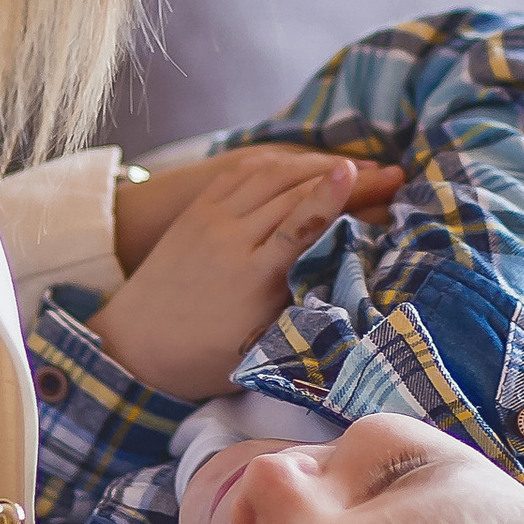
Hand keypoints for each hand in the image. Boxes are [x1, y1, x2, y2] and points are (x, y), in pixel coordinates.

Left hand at [89, 145, 398, 400]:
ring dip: (316, 166)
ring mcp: (210, 219)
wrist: (134, 345)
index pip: (300, 225)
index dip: (332, 197)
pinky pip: (242, 174)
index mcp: (250, 277)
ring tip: (356, 166)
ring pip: (270, 176)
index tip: (360, 174)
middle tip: (390, 172)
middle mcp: (230, 239)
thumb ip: (295, 308)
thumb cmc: (202, 359)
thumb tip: (342, 279)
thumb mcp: (257, 346)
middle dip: (345, 178)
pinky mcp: (197, 211)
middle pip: (295, 194)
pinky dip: (278, 164)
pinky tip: (303, 164)